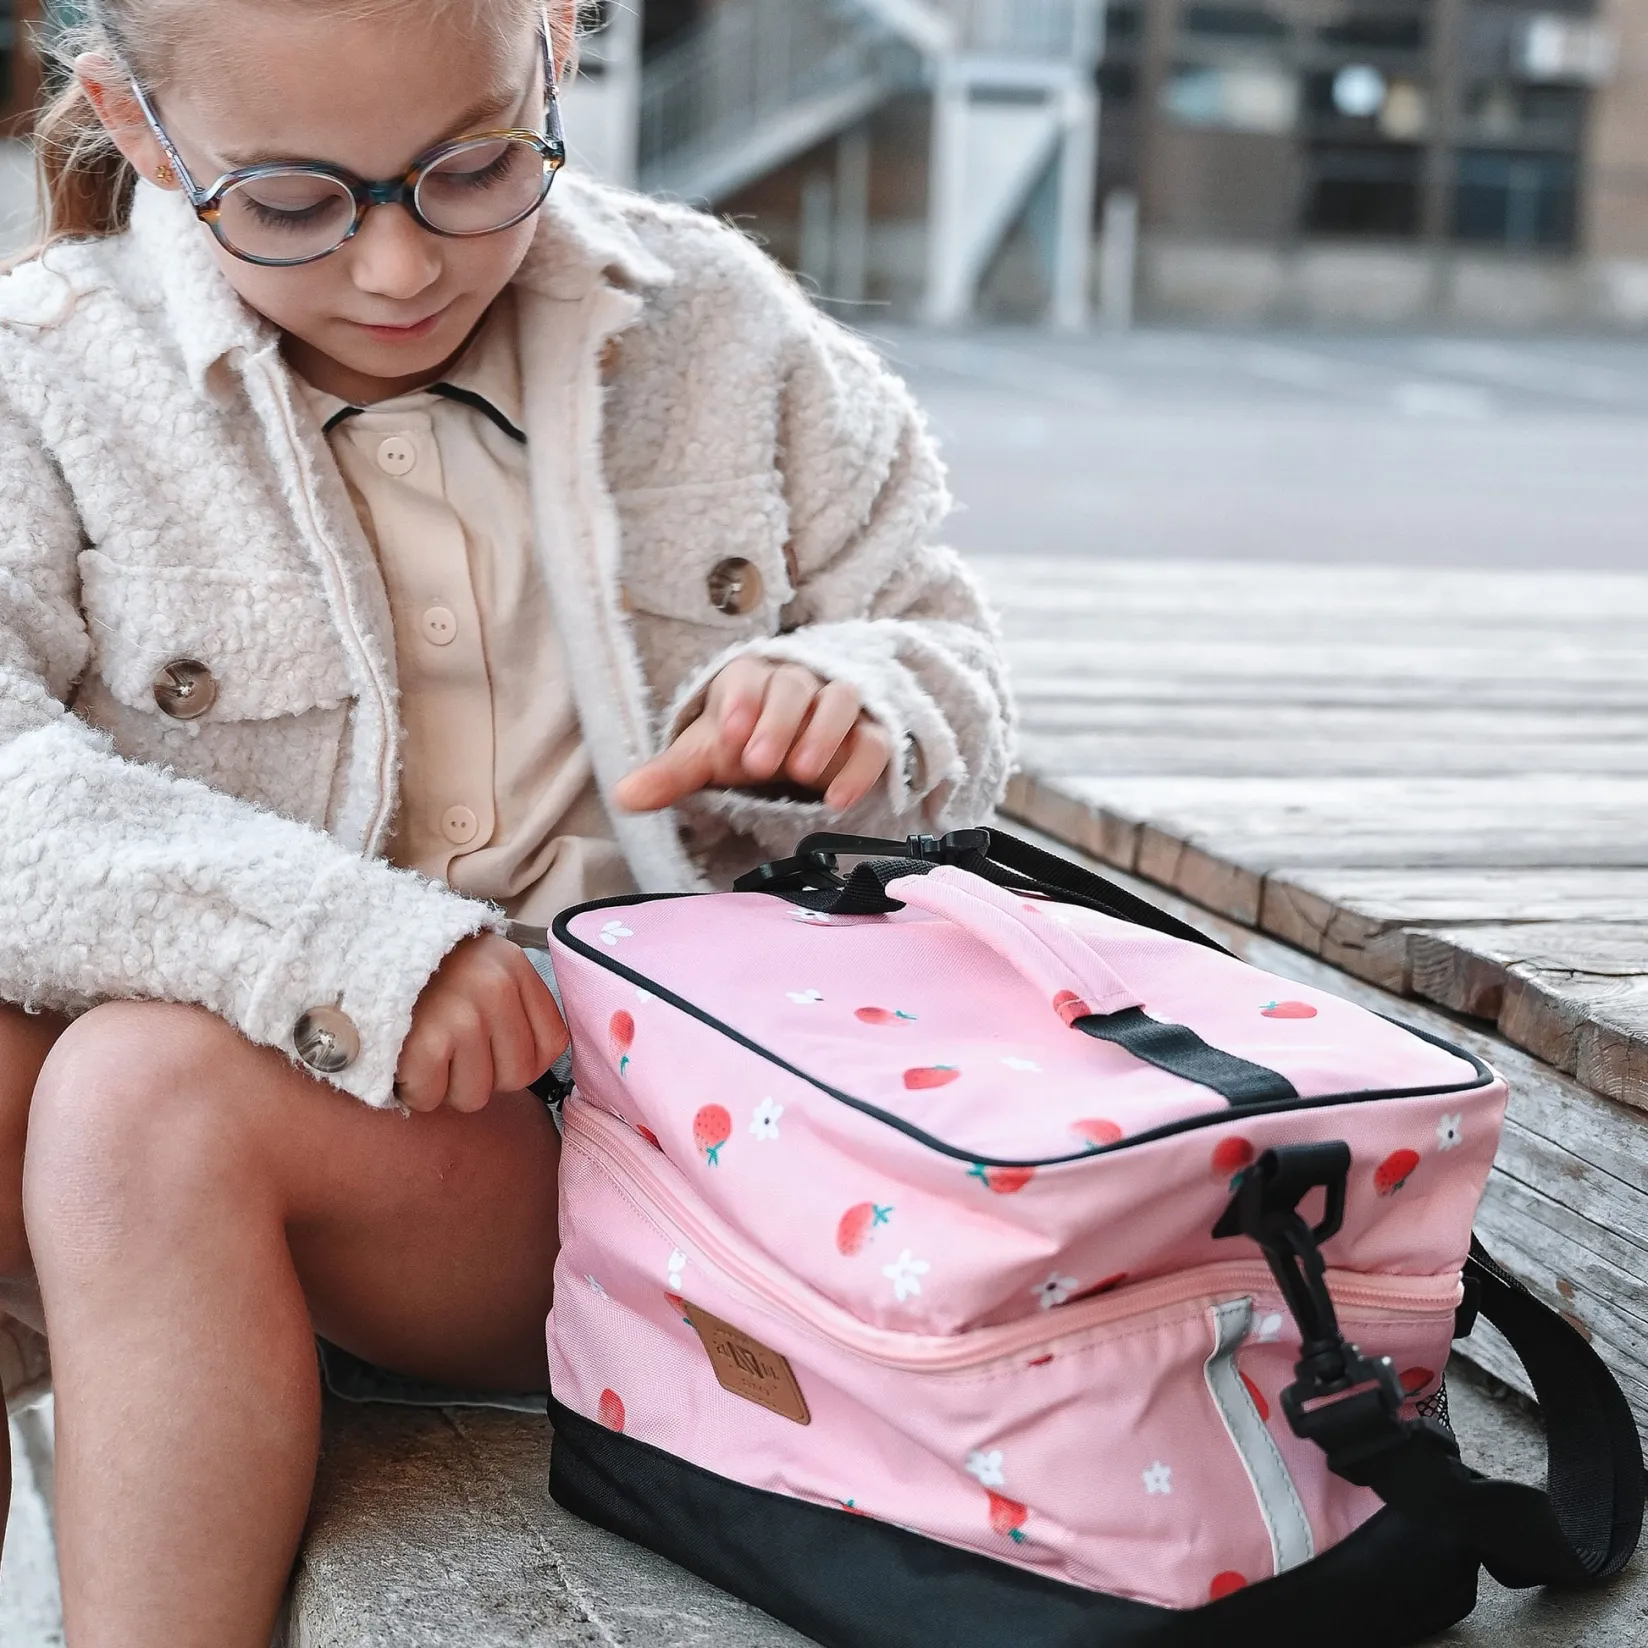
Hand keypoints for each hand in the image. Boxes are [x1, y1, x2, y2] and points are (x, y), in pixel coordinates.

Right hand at [396, 934, 567, 1113]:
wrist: (353, 948)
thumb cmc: (418, 969)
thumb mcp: (479, 965)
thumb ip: (513, 1005)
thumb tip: (533, 1061)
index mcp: (514, 968)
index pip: (551, 1045)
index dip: (520, 1059)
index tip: (490, 1047)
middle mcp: (496, 989)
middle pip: (516, 1077)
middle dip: (482, 1076)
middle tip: (449, 1049)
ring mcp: (464, 1017)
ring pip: (475, 1096)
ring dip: (445, 1085)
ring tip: (423, 1048)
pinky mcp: (428, 1044)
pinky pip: (432, 1099)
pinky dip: (413, 1088)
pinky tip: (402, 1057)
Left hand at [614, 658, 893, 814]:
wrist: (794, 752)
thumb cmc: (745, 745)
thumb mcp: (707, 757)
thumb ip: (671, 774)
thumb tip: (623, 798)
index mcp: (750, 677)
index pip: (746, 678)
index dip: (739, 703)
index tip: (728, 736)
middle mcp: (798, 682)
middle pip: (793, 686)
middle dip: (778, 722)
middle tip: (760, 764)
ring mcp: (837, 705)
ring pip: (839, 701)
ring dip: (823, 733)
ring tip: (802, 773)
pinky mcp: (869, 734)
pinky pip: (873, 741)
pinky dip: (860, 767)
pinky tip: (838, 800)